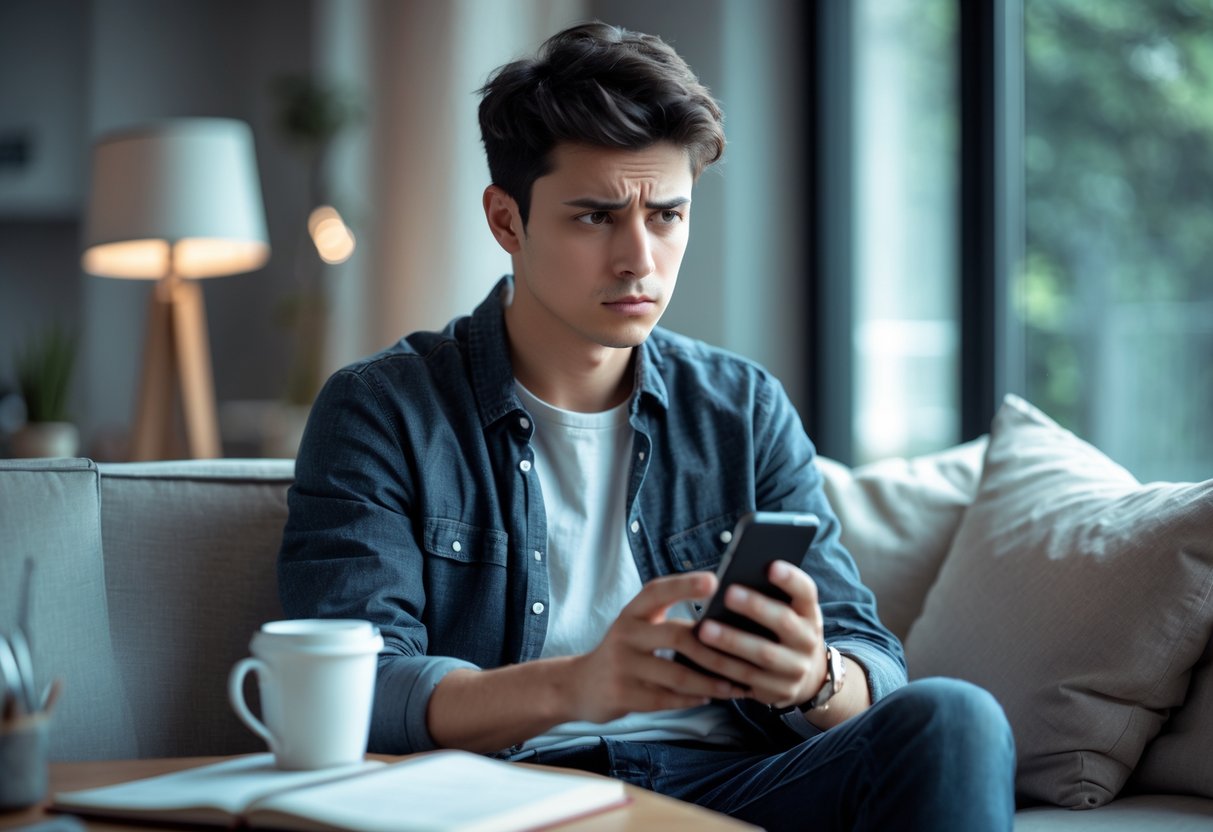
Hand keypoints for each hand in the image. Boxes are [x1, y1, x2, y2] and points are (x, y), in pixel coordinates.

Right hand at [566, 572, 747, 722]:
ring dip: (711, 682)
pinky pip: (666, 699)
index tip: (715, 580)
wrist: (579, 685)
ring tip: (736, 685)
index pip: (658, 590)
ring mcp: (622, 665)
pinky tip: (711, 697)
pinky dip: (692, 699)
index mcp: (632, 612)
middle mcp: (625, 634)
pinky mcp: (622, 694)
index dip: (685, 584)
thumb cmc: (625, 652)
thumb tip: (723, 620)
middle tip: (748, 656)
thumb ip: (667, 620)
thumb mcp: (637, 626)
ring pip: (677, 674)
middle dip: (716, 649)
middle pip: (677, 636)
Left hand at [694, 560, 826, 708]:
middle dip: (755, 607)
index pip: (806, 591)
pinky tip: (700, 656)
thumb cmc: (783, 631)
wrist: (806, 677)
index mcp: (809, 612)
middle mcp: (807, 639)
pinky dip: (722, 666)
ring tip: (703, 628)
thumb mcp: (788, 612)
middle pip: (783, 621)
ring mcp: (796, 667)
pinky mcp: (780, 690)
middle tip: (728, 593)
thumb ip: (769, 597)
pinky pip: (746, 678)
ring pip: (763, 653)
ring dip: (731, 641)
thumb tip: (731, 577)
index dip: (790, 579)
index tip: (770, 566)